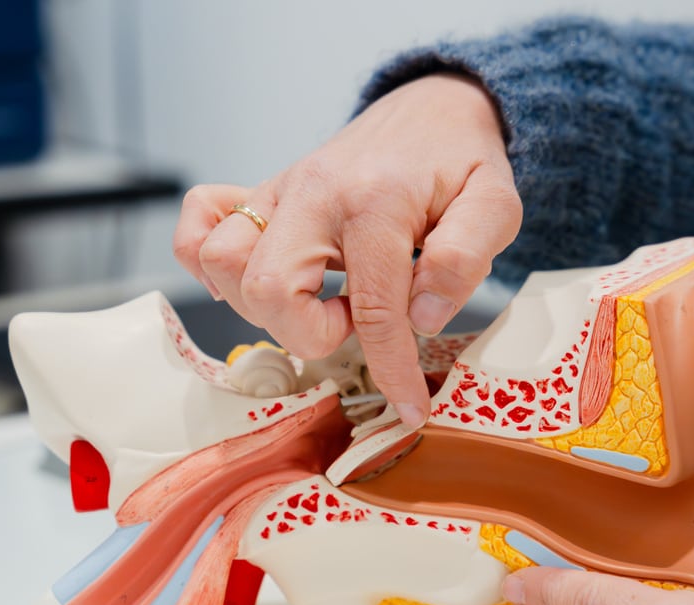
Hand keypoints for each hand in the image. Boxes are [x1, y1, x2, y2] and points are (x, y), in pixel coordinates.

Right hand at [172, 74, 521, 427]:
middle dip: (312, 334)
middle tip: (354, 321)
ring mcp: (278, 191)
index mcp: (377, 200)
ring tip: (318, 301)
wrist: (430, 110)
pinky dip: (209, 263)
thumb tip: (421, 317)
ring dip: (264, 306)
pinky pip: (198, 229)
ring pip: (223, 263)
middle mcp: (315, 192)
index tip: (410, 405)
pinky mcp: (259, 193)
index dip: (390, 368)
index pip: (372, 306)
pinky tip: (259, 280)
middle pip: (269, 288)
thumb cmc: (460, 162)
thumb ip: (465, 257)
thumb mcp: (495, 204)